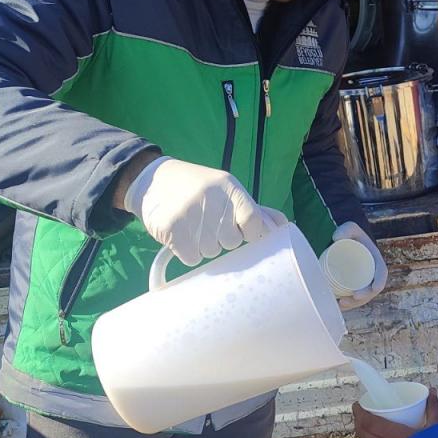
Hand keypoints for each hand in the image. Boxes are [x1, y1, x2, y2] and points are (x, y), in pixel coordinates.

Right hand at [122, 156, 280, 265]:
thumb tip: (285, 226)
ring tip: (193, 227)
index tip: (241, 233)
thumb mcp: (228, 191)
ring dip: (203, 246)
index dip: (250, 234)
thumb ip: (256, 210)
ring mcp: (190, 212)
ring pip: (211, 252)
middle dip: (222, 240)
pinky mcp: (171, 226)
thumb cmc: (199, 188)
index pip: (253, 222)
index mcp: (230, 187)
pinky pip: (191, 257)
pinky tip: (181, 236)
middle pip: (231, 242)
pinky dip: (188, 252)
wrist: (152, 179)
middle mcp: (211, 198)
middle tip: (209, 225)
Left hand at [334, 221, 386, 310]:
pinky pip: (355, 297)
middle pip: (371, 290)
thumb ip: (346, 229)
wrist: (345, 239)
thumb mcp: (350, 228)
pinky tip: (339, 307)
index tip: (371, 289)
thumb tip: (336, 238)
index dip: (378, 283)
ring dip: (354, 304)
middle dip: (362, 299)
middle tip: (347, 300)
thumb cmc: (350, 235)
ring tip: (341, 304)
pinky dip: (349, 304)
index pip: (381, 275)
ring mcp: (363, 280)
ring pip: (362, 296)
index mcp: (376, 261)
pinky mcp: (355, 284)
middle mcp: (372, 274)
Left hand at [353, 390, 437, 437]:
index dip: (359, 413)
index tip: (357, 406)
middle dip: (359, 424)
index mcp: (393, 434)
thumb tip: (432, 392)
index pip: (367, 422)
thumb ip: (433, 407)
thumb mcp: (437, 425)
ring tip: (368, 434)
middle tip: (362, 417)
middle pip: (363, 434)